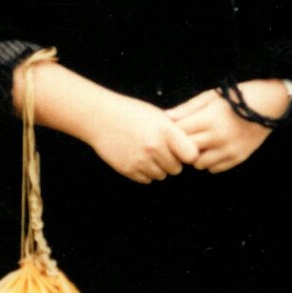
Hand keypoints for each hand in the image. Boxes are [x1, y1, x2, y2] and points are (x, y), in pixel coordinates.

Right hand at [84, 92, 199, 183]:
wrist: (100, 117)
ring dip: (158, 168)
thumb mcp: (157, 115)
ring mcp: (140, 160)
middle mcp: (154, 147)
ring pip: (161, 175)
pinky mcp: (128, 170)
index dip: (189, 154)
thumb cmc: (131, 113)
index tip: (183, 150)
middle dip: (172, 162)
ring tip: (148, 153)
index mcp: (165, 131)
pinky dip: (145, 172)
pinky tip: (138, 158)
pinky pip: (146, 180)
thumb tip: (192, 149)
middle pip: (177, 169)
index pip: (191, 155)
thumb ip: (174, 132)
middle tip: (162, 150)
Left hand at [166, 80, 290, 172]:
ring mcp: (229, 150)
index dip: (172, 133)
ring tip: (199, 144)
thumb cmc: (235, 98)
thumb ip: (186, 109)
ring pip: (199, 164)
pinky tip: (213, 149)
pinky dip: (209, 161)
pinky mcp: (238, 158)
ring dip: (195, 156)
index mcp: (210, 119)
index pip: (179, 134)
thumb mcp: (210, 97)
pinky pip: (214, 169)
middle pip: (186, 151)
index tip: (172, 129)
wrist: (268, 106)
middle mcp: (219, 137)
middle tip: (183, 139)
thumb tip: (164, 118)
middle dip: (181, 146)